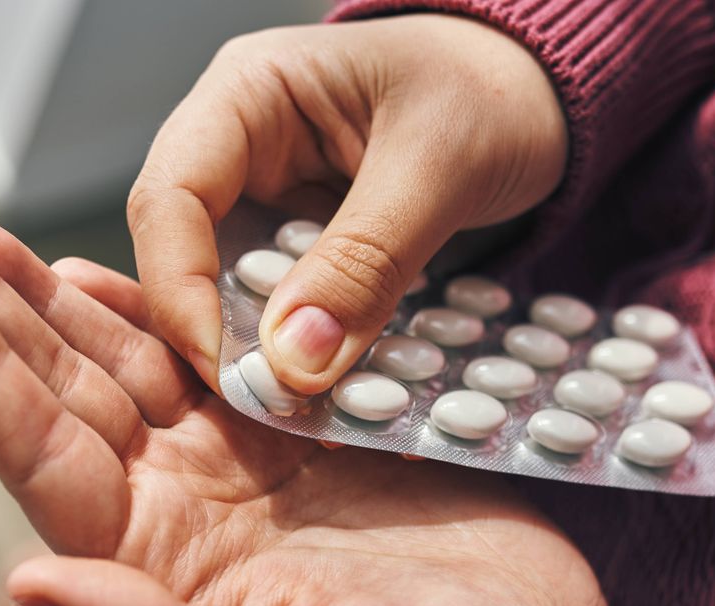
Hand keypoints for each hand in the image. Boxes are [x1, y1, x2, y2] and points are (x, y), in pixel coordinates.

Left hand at [0, 200, 658, 605]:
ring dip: (53, 298)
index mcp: (164, 575)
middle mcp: (183, 514)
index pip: (45, 463)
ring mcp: (241, 465)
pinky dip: (162, 304)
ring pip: (128, 363)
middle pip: (64, 396)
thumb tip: (31, 584)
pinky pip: (214, 354)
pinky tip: (106, 268)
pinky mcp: (303, 430)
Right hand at [128, 14, 567, 393]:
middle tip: (270, 406)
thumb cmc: (495, 90)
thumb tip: (295, 361)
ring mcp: (274, 198)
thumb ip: (366, 261)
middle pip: (188, 253)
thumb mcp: (438, 166)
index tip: (231, 371)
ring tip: (310, 406)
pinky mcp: (310, 243)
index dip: (181, 290)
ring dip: (270, 350)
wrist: (545, 98)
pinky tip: (343, 383)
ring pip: (236, 290)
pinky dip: (313, 346)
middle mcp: (242, 147)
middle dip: (223, 334)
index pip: (169, 197)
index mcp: (248, 92)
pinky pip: (291, 305)